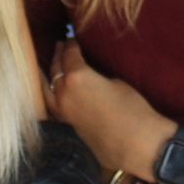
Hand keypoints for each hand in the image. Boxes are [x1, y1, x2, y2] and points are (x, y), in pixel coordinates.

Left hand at [45, 40, 173, 178]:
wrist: (136, 145)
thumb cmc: (133, 109)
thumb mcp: (116, 83)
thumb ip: (97, 77)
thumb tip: (90, 78)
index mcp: (76, 77)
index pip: (69, 55)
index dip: (71, 44)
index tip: (71, 38)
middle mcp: (63, 93)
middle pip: (55, 69)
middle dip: (57, 56)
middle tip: (59, 45)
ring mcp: (61, 112)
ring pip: (46, 89)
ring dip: (47, 75)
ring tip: (46, 66)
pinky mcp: (66, 126)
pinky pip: (50, 105)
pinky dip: (48, 95)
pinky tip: (49, 92)